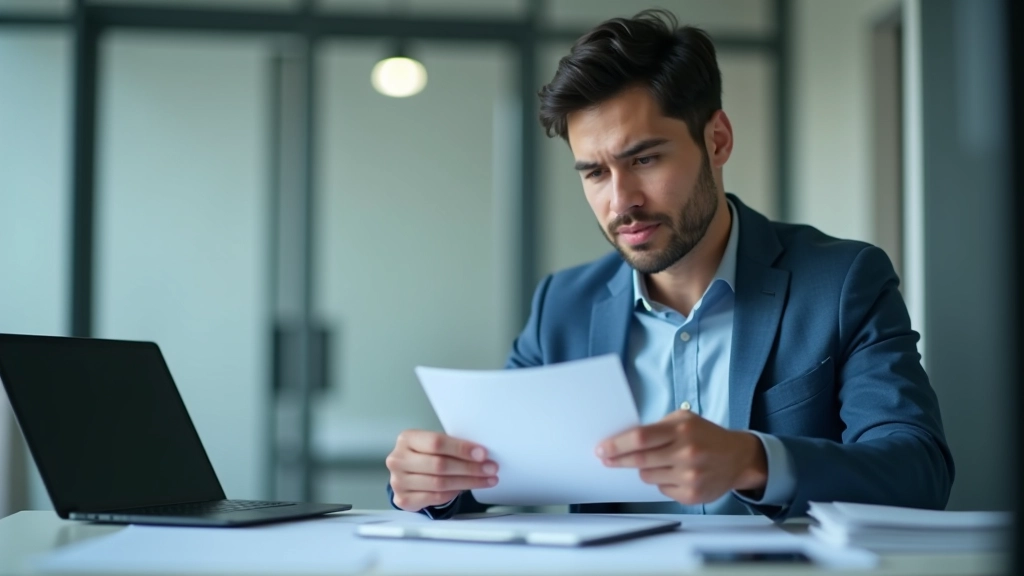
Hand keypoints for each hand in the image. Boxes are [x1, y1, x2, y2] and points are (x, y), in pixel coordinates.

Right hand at [386, 430, 498, 511]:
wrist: (408, 474)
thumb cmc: (425, 456)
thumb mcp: (433, 444)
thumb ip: (452, 446)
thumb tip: (481, 453)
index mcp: (407, 439)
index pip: (436, 442)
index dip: (461, 449)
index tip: (483, 453)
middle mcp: (398, 459)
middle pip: (439, 465)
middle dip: (470, 467)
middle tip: (490, 468)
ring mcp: (398, 481)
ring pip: (440, 483)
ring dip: (468, 482)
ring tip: (486, 479)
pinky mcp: (403, 499)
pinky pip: (435, 497)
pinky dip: (453, 493)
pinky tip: (467, 488)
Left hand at [596, 410, 766, 504]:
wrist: (738, 458)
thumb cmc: (706, 436)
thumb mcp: (684, 420)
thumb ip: (657, 427)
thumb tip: (624, 439)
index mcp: (682, 429)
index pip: (641, 438)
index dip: (617, 445)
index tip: (602, 449)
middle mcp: (686, 453)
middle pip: (640, 459)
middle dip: (619, 459)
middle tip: (607, 458)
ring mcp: (689, 476)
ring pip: (647, 476)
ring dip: (645, 469)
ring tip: (660, 461)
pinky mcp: (691, 494)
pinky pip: (661, 489)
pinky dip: (662, 481)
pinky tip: (675, 473)